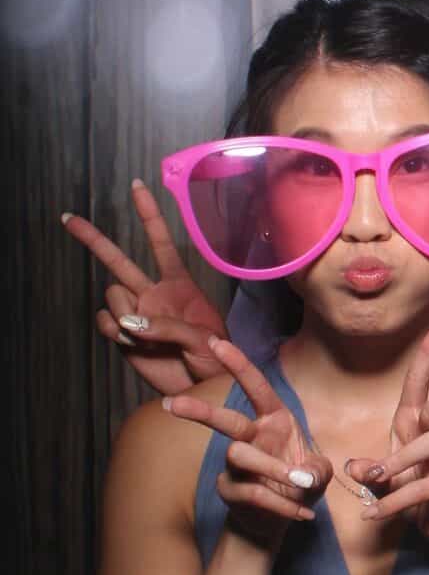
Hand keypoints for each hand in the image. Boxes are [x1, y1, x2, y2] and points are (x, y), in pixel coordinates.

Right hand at [62, 180, 226, 394]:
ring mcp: (136, 313)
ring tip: (149, 336)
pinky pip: (106, 323)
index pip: (161, 242)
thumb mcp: (203, 339)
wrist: (204, 389)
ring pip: (112, 297)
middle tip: (67, 218)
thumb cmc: (216, 359)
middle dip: (92, 239)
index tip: (137, 185)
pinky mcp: (124, 337)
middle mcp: (152, 293)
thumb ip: (169, 327)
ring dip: (125, 313)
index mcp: (178, 284)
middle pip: (118, 260)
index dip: (148, 214)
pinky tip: (134, 343)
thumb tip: (130, 323)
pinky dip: (115, 332)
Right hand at [164, 338, 330, 543]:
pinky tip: (303, 513)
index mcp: (274, 419)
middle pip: (225, 421)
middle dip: (201, 411)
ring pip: (241, 456)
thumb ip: (317, 471)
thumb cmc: (302, 482)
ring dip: (275, 470)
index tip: (214, 342)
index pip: (256, 387)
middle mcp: (251, 436)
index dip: (237, 364)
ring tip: (300, 485)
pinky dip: (283, 505)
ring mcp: (235, 464)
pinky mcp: (230, 490)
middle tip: (173, 404)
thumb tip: (303, 477)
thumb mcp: (319, 473)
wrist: (284, 516)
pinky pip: (253, 493)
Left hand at [348, 319, 428, 547]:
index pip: (420, 381)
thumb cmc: (416, 490)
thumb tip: (354, 467)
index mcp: (414, 423)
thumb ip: (369, 471)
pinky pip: (421, 487)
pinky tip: (373, 514)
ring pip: (428, 446)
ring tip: (375, 482)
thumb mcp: (385, 478)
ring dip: (396, 463)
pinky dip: (392, 503)